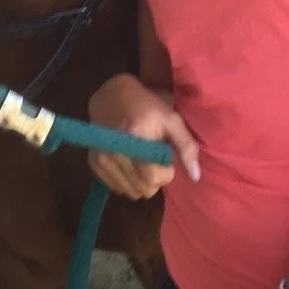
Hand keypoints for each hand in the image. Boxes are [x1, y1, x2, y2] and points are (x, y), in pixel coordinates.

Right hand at [86, 74, 199, 198]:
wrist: (111, 95)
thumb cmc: (146, 106)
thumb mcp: (171, 119)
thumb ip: (186, 146)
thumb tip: (195, 177)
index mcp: (136, 138)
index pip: (154, 178)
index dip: (166, 172)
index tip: (166, 157)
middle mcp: (115, 151)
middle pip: (144, 190)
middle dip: (155, 178)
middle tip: (154, 158)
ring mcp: (102, 159)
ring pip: (132, 193)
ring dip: (141, 181)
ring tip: (142, 159)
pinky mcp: (94, 164)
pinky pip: (118, 189)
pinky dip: (127, 180)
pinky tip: (129, 162)